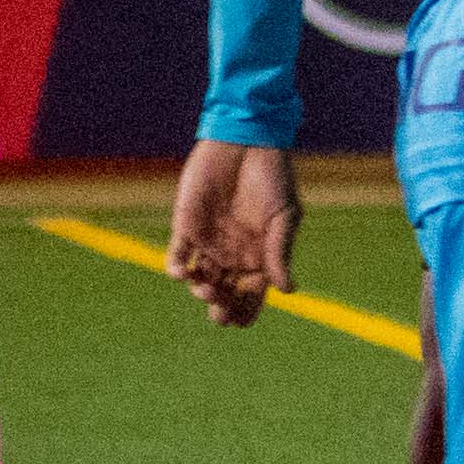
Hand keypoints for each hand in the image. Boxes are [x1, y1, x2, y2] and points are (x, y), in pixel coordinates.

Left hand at [170, 138, 296, 326]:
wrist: (246, 142)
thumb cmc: (272, 177)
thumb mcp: (284, 216)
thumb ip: (280, 252)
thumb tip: (287, 291)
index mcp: (259, 254)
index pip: (251, 294)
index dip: (246, 311)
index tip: (241, 322)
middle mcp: (232, 253)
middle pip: (224, 292)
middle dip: (221, 307)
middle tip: (219, 312)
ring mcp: (207, 242)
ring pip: (199, 278)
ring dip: (201, 290)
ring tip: (206, 289)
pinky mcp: (185, 226)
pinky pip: (176, 255)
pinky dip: (175, 268)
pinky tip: (181, 274)